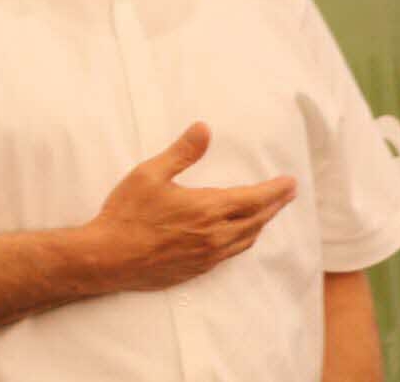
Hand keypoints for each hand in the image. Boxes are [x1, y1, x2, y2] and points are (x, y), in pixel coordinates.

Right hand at [84, 122, 295, 291]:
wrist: (108, 258)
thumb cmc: (127, 214)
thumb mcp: (150, 174)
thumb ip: (182, 152)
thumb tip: (204, 128)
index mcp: (207, 209)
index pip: (253, 199)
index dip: (274, 190)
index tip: (290, 182)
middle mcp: (214, 236)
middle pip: (256, 220)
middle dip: (275, 205)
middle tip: (288, 194)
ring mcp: (207, 256)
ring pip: (246, 239)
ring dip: (261, 224)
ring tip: (268, 212)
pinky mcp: (197, 270)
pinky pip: (231, 254)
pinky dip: (244, 240)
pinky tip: (239, 236)